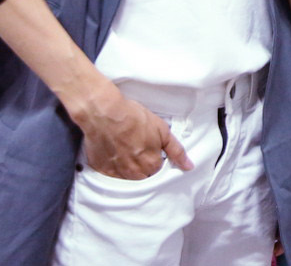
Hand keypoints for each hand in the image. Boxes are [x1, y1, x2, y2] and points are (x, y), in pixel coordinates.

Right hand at [71, 80, 191, 179]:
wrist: (105, 113)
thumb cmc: (133, 118)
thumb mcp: (162, 130)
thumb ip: (177, 151)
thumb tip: (189, 166)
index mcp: (151, 164)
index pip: (159, 170)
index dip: (156, 158)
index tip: (151, 148)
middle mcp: (134, 173)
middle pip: (144, 176)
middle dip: (144, 165)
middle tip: (138, 147)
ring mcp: (116, 173)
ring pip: (128, 178)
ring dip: (129, 168)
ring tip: (126, 149)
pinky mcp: (101, 170)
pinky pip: (112, 176)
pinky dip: (115, 167)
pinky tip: (115, 153)